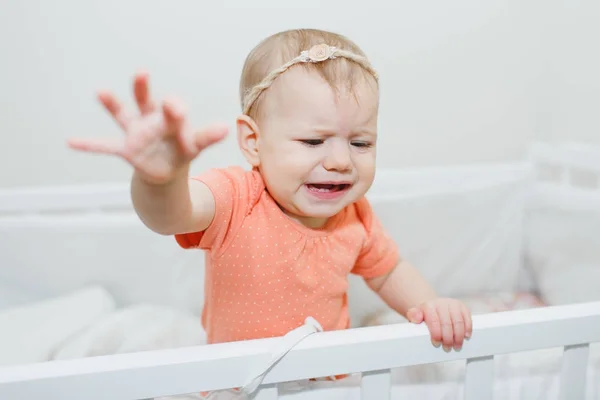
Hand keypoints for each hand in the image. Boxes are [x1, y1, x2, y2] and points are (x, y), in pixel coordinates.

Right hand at [68, 71, 227, 184]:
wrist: (165, 169)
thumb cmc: (180, 150)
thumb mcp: (194, 145)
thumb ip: (206, 136)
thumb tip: (226, 128)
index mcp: (168, 117)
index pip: (172, 107)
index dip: (174, 108)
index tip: (178, 109)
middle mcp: (149, 120)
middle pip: (145, 101)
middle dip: (143, 88)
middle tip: (142, 73)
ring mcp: (135, 133)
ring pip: (123, 115)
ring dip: (113, 105)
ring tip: (101, 91)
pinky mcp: (125, 150)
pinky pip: (105, 146)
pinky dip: (90, 145)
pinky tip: (71, 141)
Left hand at [407, 298, 471, 351]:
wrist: (433, 308)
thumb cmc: (424, 317)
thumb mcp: (415, 316)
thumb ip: (413, 316)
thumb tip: (416, 318)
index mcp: (428, 306)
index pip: (434, 321)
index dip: (436, 334)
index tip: (436, 344)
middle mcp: (441, 302)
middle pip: (447, 323)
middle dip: (448, 338)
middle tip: (447, 348)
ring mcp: (453, 304)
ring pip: (459, 322)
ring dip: (459, 336)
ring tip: (456, 346)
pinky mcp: (462, 306)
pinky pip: (467, 318)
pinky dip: (468, 329)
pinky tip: (466, 337)